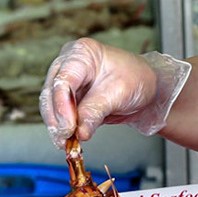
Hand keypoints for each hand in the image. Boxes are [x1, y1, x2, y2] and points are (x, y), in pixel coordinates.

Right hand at [39, 40, 189, 147]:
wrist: (147, 88)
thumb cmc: (137, 79)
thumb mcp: (118, 93)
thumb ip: (95, 111)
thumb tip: (79, 132)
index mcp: (82, 53)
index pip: (63, 80)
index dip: (62, 105)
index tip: (69, 127)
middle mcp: (68, 64)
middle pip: (51, 92)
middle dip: (56, 118)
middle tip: (65, 139)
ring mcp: (67, 81)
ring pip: (50, 105)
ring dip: (56, 126)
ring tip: (66, 144)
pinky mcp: (68, 98)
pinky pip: (58, 114)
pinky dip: (62, 128)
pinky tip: (68, 141)